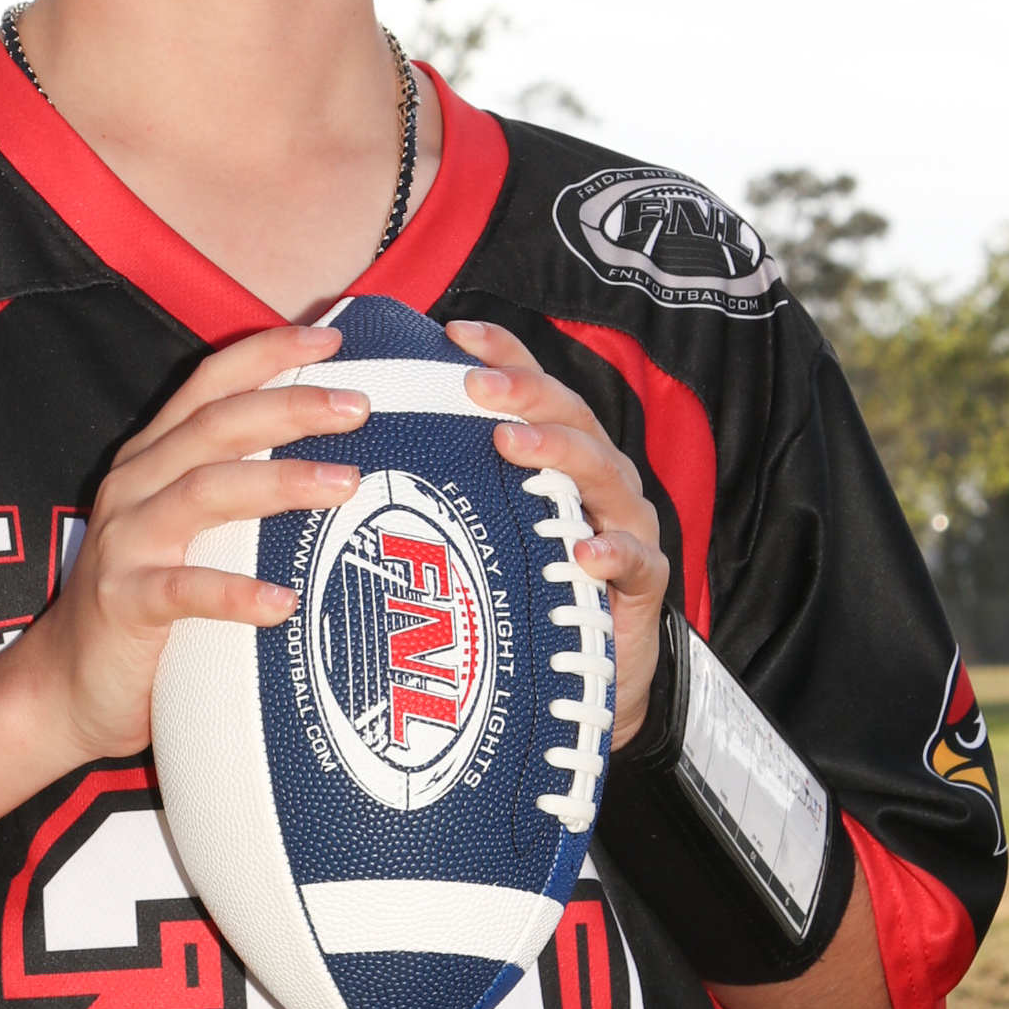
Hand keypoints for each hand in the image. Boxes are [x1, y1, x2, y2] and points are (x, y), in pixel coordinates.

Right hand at [16, 323, 370, 764]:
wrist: (62, 688)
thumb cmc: (147, 608)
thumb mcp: (188, 534)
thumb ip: (237, 495)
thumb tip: (339, 469)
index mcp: (153, 459)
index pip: (210, 385)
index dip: (268, 353)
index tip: (333, 339)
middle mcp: (135, 487)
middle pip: (216, 425)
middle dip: (289, 405)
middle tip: (359, 405)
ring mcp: (125, 543)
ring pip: (205, 492)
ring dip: (278, 482)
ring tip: (344, 483)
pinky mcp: (122, 603)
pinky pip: (183, 591)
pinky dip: (234, 592)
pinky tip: (282, 602)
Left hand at [445, 320, 669, 748]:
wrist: (585, 676)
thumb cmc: (524, 588)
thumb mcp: (485, 529)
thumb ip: (451, 485)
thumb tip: (365, 446)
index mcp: (559, 454)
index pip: (534, 390)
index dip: (503, 354)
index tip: (455, 331)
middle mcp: (597, 477)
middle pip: (569, 417)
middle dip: (523, 393)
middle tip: (473, 386)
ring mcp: (626, 523)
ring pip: (602, 472)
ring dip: (557, 452)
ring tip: (511, 444)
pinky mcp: (643, 582)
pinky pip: (636, 559)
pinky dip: (613, 551)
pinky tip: (585, 551)